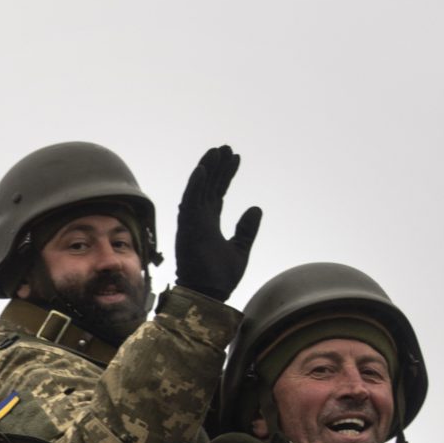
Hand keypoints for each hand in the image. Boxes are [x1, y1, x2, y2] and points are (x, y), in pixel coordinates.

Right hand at [173, 145, 261, 302]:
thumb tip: (256, 208)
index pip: (217, 193)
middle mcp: (198, 220)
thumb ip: (246, 229)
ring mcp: (191, 223)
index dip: (226, 176)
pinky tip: (203, 168)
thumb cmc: (221, 278)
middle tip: (226, 148)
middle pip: (208, 187)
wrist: (209, 294)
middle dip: (217, 167)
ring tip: (217, 151)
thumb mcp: (241, 249)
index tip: (235, 159)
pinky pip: (190, 201)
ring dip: (206, 169)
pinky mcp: (187, 228)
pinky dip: (195, 185)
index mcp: (209, 225)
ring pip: (198, 189)